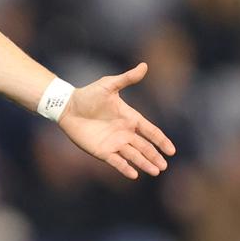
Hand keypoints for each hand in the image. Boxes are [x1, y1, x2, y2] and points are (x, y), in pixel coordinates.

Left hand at [57, 62, 175, 179]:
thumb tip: (145, 65)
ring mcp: (114, 143)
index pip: (150, 131)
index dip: (161, 140)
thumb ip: (127, 79)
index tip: (172, 150)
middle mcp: (124, 133)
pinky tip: (134, 175)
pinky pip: (116, 161)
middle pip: (144, 147)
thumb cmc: (88, 95)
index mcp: (129, 118)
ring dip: (144, 163)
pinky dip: (125, 168)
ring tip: (155, 171)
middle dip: (155, 156)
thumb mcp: (109, 85)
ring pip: (133, 156)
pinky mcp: (102, 151)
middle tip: (164, 166)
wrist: (67, 106)